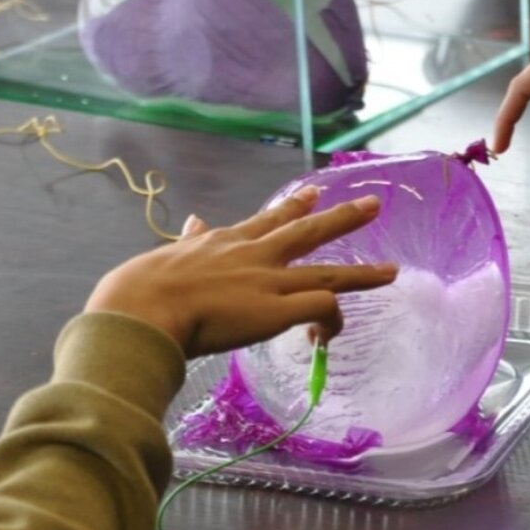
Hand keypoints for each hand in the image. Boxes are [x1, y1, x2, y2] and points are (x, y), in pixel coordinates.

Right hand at [85, 186, 397, 357]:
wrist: (142, 309)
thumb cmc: (139, 289)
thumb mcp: (167, 254)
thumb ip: (189, 240)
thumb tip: (194, 220)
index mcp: (225, 242)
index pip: (267, 220)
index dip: (293, 206)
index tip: (314, 192)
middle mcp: (254, 255)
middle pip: (307, 232)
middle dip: (342, 218)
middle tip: (373, 205)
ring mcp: (269, 281)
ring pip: (328, 273)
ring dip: (362, 273)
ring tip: (391, 271)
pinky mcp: (277, 310)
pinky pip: (320, 310)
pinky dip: (331, 321)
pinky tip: (328, 337)